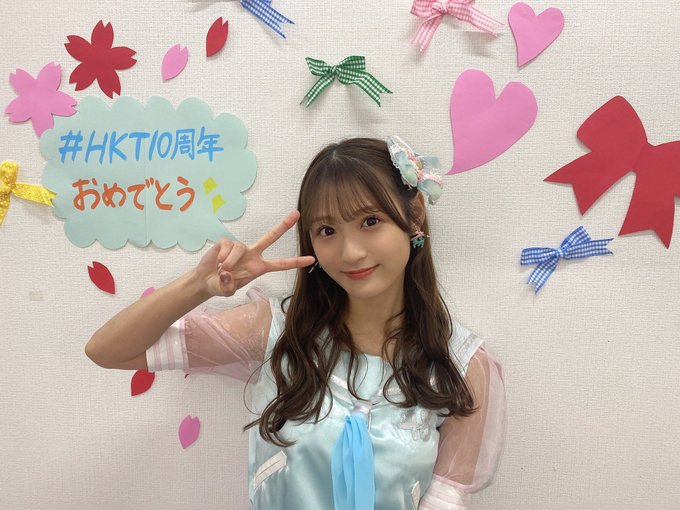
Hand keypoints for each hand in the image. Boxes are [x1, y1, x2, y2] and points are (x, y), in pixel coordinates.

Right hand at [195, 210, 314, 296]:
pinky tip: (217, 262)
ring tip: (222, 271)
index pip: (281, 264)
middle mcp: (253, 255)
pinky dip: (221, 257)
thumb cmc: (220, 285)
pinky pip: (227, 246)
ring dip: (229, 262)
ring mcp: (240, 247)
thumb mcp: (226, 291)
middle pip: (271, 237)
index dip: (295, 262)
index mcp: (259, 268)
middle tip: (297, 214)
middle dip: (284, 225)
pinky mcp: (226, 242)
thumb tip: (226, 273)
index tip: (311, 259)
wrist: (206, 280)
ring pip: (239, 248)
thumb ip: (228, 286)